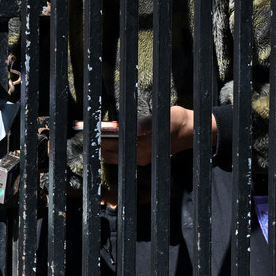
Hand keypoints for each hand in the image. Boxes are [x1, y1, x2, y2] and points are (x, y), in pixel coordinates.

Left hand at [98, 107, 216, 164]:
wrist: (191, 132)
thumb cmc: (178, 120)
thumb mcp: (166, 116)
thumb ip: (148, 123)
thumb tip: (135, 128)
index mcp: (145, 144)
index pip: (117, 142)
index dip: (102, 136)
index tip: (89, 128)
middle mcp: (141, 155)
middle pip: (111, 152)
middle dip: (98, 142)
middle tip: (84, 130)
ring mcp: (141, 158)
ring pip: (114, 156)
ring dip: (102, 147)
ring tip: (91, 136)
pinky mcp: (142, 158)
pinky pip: (121, 156)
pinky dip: (110, 150)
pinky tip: (104, 141)